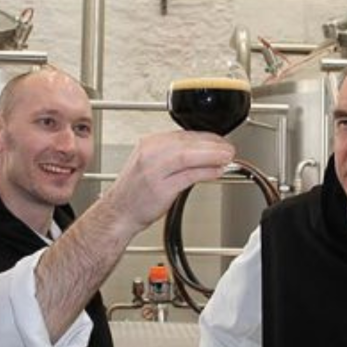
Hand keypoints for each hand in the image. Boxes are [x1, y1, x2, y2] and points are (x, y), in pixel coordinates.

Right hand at [101, 130, 233, 233]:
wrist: (118, 212)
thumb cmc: (135, 191)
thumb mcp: (151, 163)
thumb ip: (174, 155)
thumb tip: (203, 151)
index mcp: (148, 144)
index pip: (183, 134)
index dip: (206, 137)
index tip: (220, 141)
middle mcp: (150, 154)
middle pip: (187, 142)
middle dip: (212, 144)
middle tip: (229, 148)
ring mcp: (154, 171)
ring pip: (187, 156)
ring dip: (211, 155)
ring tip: (227, 157)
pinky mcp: (160, 189)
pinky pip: (188, 176)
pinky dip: (205, 172)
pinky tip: (216, 172)